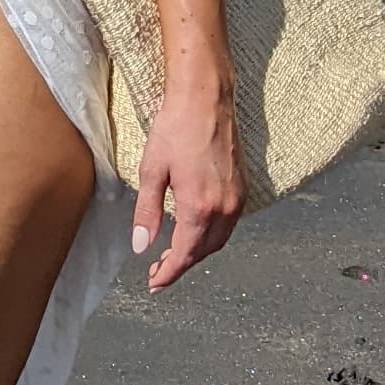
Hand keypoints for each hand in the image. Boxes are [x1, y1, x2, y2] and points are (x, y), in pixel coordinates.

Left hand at [132, 89, 243, 290]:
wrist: (205, 100)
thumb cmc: (175, 130)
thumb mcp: (151, 170)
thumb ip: (147, 212)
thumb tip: (142, 246)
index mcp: (199, 206)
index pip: (185, 254)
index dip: (169, 273)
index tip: (154, 284)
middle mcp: (224, 207)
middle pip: (204, 252)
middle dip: (181, 265)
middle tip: (157, 271)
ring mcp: (237, 198)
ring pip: (219, 240)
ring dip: (197, 252)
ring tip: (172, 255)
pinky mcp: (242, 188)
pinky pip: (229, 224)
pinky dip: (211, 236)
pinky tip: (193, 231)